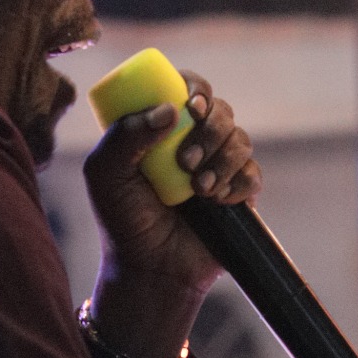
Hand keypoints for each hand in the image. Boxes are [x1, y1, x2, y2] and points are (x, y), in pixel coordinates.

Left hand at [82, 70, 260, 357]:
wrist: (150, 269)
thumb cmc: (121, 219)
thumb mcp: (105, 174)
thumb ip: (124, 136)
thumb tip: (170, 110)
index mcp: (162, 127)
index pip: (187, 88)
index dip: (195, 88)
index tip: (190, 106)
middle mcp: (193, 140)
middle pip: (220, 110)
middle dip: (208, 132)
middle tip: (184, 163)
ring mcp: (218, 166)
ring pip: (240, 140)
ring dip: (221, 161)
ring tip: (198, 191)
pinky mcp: (239, 194)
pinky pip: (252, 174)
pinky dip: (237, 184)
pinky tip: (217, 203)